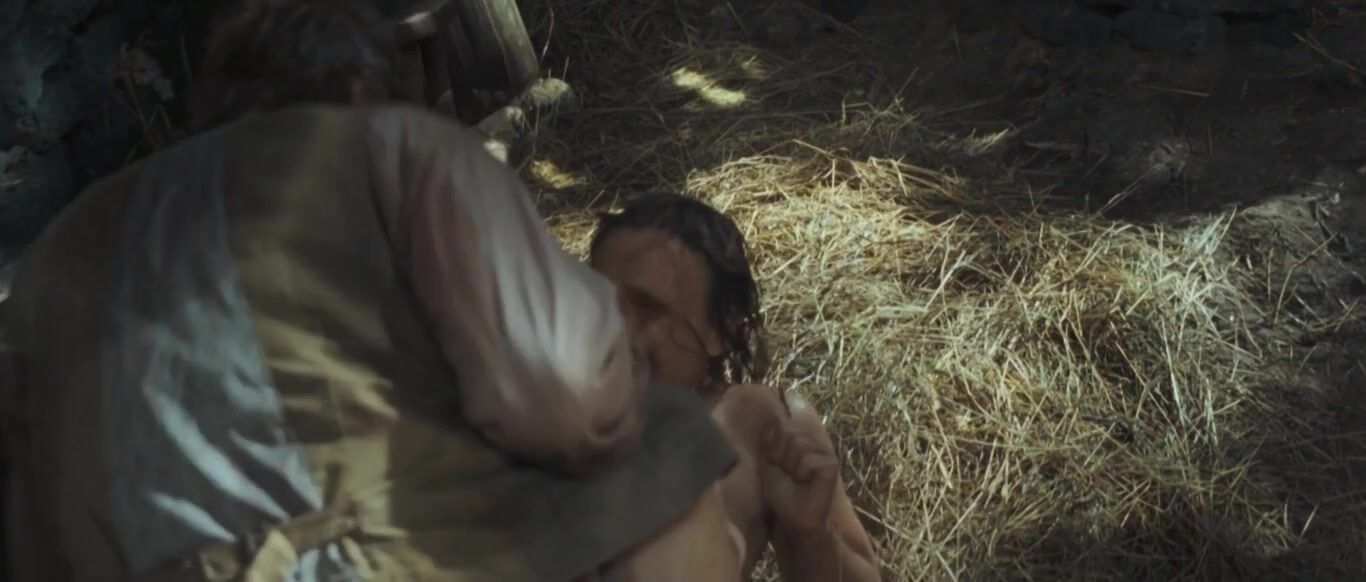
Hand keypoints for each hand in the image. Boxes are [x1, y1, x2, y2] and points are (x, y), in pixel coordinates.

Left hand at [760, 389, 839, 533]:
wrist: (794, 518)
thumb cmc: (781, 492)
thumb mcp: (771, 457)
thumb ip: (775, 430)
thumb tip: (786, 393)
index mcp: (800, 436)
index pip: (781, 419)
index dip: (772, 441)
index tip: (775, 459)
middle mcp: (814, 440)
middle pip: (787, 428)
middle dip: (778, 453)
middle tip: (785, 471)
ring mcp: (824, 451)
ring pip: (796, 442)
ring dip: (788, 464)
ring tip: (794, 478)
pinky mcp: (831, 464)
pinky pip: (806, 458)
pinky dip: (800, 472)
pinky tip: (804, 483)